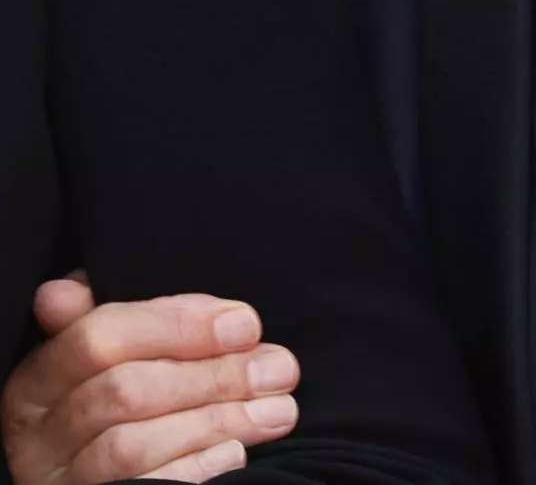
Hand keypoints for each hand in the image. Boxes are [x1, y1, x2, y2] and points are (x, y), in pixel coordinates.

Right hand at [3, 277, 299, 484]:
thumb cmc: (120, 400)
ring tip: (278, 409)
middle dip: (211, 375)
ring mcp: (62, 482)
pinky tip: (237, 451)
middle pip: (125, 392)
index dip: (176, 326)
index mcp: (36, 382)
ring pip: (134, 446)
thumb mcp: (114, 357)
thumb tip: (67, 290)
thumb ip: (117, 322)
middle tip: (278, 367)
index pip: (97, 338)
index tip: (246, 323)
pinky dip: (196, 468)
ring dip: (217, 421)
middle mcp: (38, 437)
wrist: (109, 476)